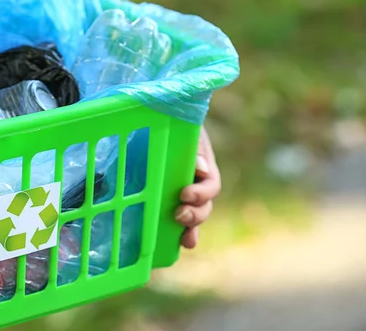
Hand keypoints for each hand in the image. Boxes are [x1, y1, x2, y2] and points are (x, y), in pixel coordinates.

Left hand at [176, 126, 220, 248]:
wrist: (154, 121)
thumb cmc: (174, 123)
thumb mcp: (187, 130)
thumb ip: (194, 146)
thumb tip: (200, 168)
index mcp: (203, 168)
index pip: (211, 186)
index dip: (202, 193)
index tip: (185, 194)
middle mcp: (196, 185)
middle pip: (204, 207)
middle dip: (195, 214)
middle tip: (179, 214)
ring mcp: (182, 196)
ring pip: (193, 218)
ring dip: (190, 229)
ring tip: (185, 238)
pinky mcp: (165, 202)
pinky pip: (175, 222)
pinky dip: (176, 235)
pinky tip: (174, 245)